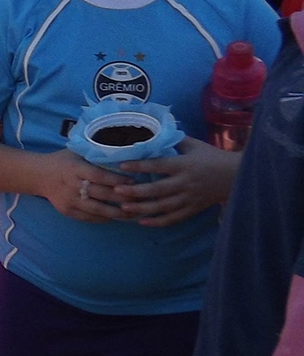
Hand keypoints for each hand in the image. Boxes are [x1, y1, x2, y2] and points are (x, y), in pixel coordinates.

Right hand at [38, 151, 128, 222]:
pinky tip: (117, 217)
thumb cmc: (63, 161)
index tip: (133, 181)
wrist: (39, 175)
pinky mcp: (67, 211)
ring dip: (117, 212)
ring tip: (134, 213)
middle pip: (101, 194)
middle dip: (122, 198)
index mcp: (74, 168)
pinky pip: (89, 217)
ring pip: (97, 209)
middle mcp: (71, 185)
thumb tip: (123, 155)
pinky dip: (104, 218)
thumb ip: (95, 155)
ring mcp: (69, 200)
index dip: (116, 180)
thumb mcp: (76, 153)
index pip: (98, 176)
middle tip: (141, 199)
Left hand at [110, 139, 238, 225]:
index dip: (140, 166)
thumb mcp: (194, 145)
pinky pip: (175, 218)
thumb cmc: (212, 157)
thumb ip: (174, 140)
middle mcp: (186, 182)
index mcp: (185, 164)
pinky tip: (142, 222)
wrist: (238, 175)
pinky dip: (159, 222)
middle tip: (116, 190)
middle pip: (158, 189)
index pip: (159, 165)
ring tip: (124, 207)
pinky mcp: (194, 209)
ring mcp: (190, 198)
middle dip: (136, 191)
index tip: (122, 165)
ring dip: (143, 208)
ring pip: (164, 206)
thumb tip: (151, 133)